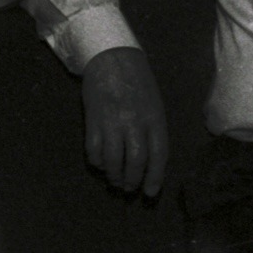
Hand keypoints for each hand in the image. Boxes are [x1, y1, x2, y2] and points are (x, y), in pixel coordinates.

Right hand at [81, 46, 167, 196]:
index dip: (155, 177)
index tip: (150, 193)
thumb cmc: (138, 83)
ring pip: (113, 160)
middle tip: (129, 189)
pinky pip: (93, 151)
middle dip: (133, 181)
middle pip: (135, 161)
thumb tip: (151, 160)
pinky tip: (100, 165)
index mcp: (155, 118)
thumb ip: (153, 130)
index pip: (159, 154)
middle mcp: (135, 122)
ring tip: (115, 181)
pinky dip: (97, 163)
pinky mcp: (93, 121)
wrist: (113, 59)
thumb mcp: (155, 104)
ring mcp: (112, 122)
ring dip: (114, 176)